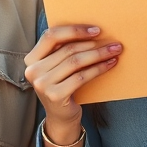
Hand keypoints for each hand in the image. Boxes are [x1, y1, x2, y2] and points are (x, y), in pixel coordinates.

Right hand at [23, 24, 121, 146]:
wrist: (61, 116)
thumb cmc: (63, 85)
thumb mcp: (58, 66)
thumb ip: (65, 50)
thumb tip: (94, 32)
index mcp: (32, 58)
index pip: (51, 36)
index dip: (74, 30)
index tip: (96, 30)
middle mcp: (33, 70)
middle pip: (67, 49)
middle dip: (93, 44)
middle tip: (113, 42)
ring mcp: (42, 84)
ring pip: (76, 62)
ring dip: (99, 55)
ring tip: (114, 51)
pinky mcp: (54, 95)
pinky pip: (81, 77)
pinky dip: (98, 69)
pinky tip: (110, 64)